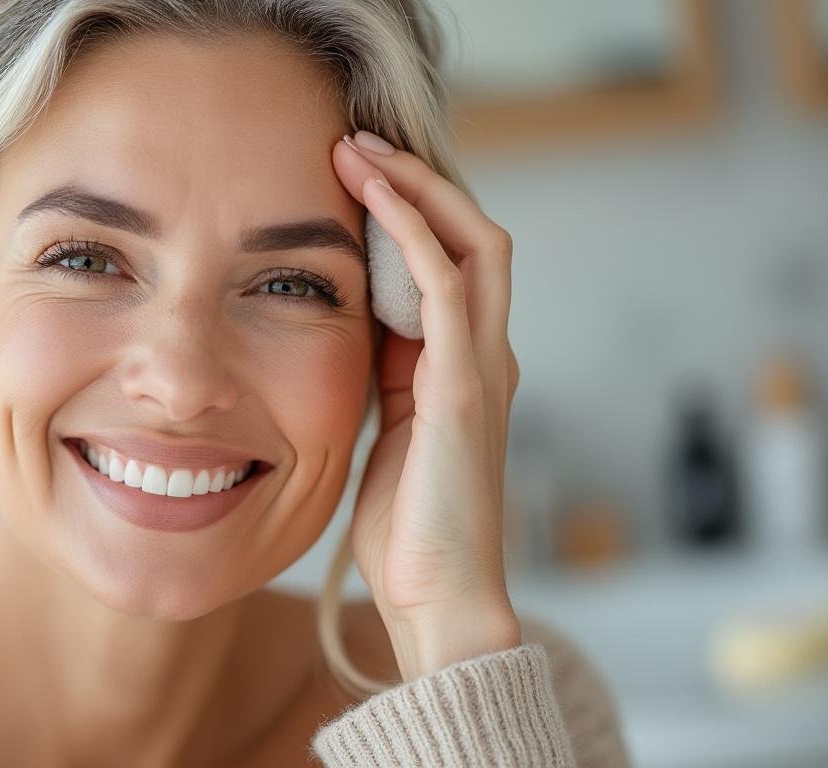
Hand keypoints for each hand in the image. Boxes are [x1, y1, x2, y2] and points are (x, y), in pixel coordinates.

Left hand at [332, 134, 521, 681]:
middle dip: (418, 181)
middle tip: (355, 143)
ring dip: (416, 188)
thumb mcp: (384, 432)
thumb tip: (342, 328)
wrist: (437, 598)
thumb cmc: (405, 527)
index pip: (452, 261)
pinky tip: (373, 199)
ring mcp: (483, 367)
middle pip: (474, 234)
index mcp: (461, 366)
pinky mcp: (466, 388)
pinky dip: (413, 232)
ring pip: (473, 242)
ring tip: (360, 150)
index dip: (411, 211)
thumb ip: (380, 377)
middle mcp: (485, 355)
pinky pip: (444, 285)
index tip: (352, 175)